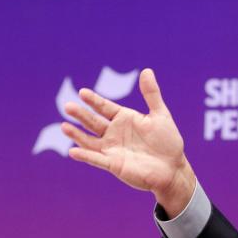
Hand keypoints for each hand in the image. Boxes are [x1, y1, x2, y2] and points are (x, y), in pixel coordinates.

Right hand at [61, 68, 194, 215]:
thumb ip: (151, 94)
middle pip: (93, 122)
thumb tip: (146, 70)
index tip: (82, 92)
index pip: (104, 107)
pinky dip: (85, 156)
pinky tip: (73, 151)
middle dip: (81, 114)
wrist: (173, 167)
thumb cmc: (168, 141)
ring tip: (64, 126)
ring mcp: (112, 149)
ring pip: (89, 140)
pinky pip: (96, 159)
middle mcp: (114, 133)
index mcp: (124, 118)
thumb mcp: (160, 115)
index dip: (94, 100)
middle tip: (68, 106)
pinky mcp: (113, 164)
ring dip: (76, 134)